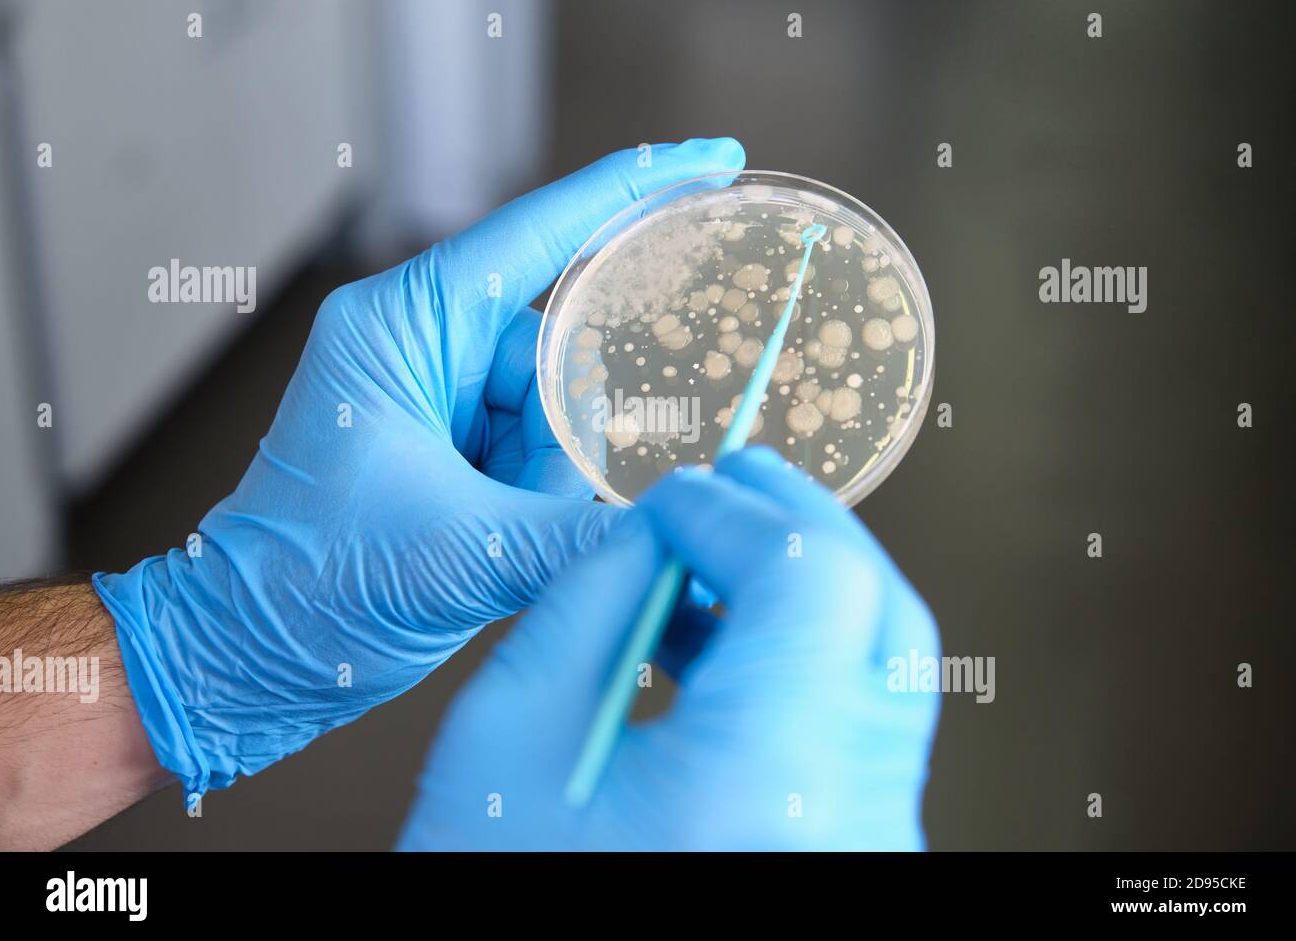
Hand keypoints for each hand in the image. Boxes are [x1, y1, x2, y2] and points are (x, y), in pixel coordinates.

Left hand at [93, 138, 748, 794]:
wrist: (251, 653)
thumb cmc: (308, 588)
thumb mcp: (463, 556)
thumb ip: (582, 534)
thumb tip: (676, 523)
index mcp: (403, 326)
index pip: (538, 232)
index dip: (632, 191)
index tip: (710, 164)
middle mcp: (423, 343)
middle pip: (559, 350)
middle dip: (563, 438)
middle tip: (526, 507)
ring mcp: (437, 394)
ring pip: (556, 409)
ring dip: (547, 482)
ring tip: (492, 536)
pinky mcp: (450, 442)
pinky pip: (538, 448)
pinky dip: (538, 499)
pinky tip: (497, 538)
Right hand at [399, 447, 940, 849]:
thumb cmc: (500, 895)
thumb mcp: (513, 731)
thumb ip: (592, 598)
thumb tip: (654, 530)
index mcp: (769, 779)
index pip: (810, 576)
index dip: (742, 512)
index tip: (678, 495)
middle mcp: (851, 818)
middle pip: (879, 611)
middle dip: (802, 529)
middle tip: (735, 486)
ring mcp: (870, 846)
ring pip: (881, 669)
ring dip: (801, 593)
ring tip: (707, 566)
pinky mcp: (856, 858)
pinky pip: (856, 731)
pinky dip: (800, 664)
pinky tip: (716, 647)